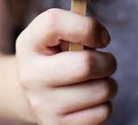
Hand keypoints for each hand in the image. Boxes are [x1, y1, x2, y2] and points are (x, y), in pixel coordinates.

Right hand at [15, 8, 116, 124]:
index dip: (88, 27)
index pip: (55, 23)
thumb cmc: (54, 54)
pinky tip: (89, 97)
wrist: (33, 91)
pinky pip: (102, 113)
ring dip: (108, 82)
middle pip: (86, 64)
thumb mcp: (55, 33)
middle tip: (104, 60)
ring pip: (101, 90)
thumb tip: (100, 38)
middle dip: (107, 60)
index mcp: (29, 43)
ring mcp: (42, 105)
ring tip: (94, 79)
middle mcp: (31, 75)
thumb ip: (76, 25)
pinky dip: (104, 103)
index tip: (101, 38)